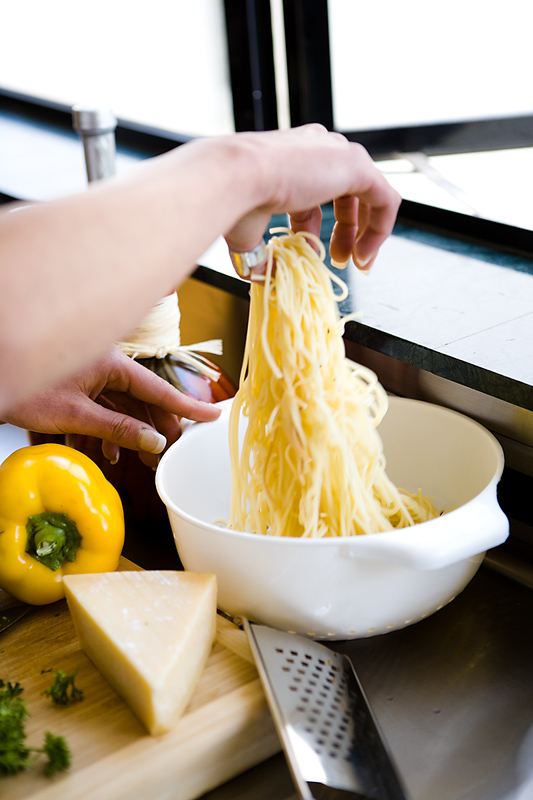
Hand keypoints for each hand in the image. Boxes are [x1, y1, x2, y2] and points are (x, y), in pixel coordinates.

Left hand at [1, 345, 220, 466]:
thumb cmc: (26, 389)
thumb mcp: (76, 415)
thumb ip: (118, 429)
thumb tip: (154, 443)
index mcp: (110, 364)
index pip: (158, 388)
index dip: (187, 405)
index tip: (214, 415)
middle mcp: (105, 366)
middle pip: (143, 399)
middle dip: (157, 428)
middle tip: (171, 453)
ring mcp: (91, 376)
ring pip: (123, 406)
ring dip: (132, 434)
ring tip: (142, 460)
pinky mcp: (77, 386)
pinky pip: (103, 408)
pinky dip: (108, 430)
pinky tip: (109, 452)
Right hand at [224, 124, 400, 274]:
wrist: (236, 177)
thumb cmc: (234, 198)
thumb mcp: (247, 232)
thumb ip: (258, 252)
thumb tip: (259, 275)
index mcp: (292, 158)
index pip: (315, 195)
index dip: (317, 230)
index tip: (315, 255)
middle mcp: (318, 149)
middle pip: (346, 193)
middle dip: (347, 231)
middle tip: (340, 260)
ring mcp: (339, 153)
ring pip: (369, 195)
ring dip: (366, 232)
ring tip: (358, 261)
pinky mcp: (357, 166)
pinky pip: (384, 200)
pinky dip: (379, 231)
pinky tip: (364, 255)